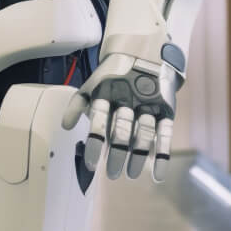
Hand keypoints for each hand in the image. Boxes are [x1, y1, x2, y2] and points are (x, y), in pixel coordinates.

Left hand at [62, 53, 180, 182]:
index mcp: (107, 93)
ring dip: (137, 157)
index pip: (99, 120)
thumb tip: (65, 126)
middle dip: (117, 155)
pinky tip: (157, 174)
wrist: (143, 55)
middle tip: (111, 174)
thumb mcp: (91, 86)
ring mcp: (148, 104)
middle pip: (122, 130)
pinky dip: (162, 155)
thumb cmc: (111, 79)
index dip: (96, 143)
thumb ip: (77, 105)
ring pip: (143, 134)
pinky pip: (165, 134)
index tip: (92, 164)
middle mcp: (128, 98)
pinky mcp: (165, 109)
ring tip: (130, 175)